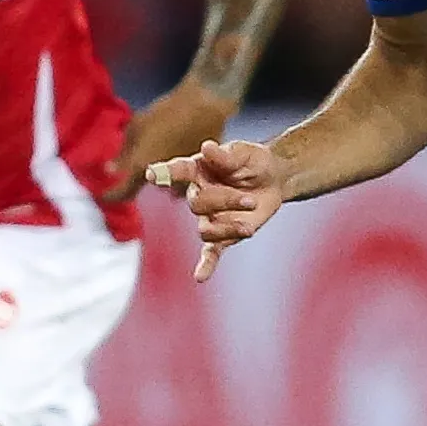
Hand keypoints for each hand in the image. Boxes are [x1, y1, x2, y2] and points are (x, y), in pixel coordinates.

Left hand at [104, 76, 233, 202]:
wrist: (204, 105)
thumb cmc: (167, 112)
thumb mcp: (136, 126)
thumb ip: (123, 153)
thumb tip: (110, 170)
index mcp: (141, 168)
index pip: (122, 194)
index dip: (111, 196)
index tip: (103, 195)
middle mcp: (160, 180)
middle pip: (143, 186)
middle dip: (137, 176)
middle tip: (138, 157)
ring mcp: (180, 179)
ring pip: (163, 185)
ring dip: (159, 175)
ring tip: (160, 154)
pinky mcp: (197, 174)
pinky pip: (181, 180)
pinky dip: (176, 172)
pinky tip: (177, 154)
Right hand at [142, 138, 287, 281]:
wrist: (273, 179)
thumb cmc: (253, 161)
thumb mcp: (244, 153)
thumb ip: (225, 155)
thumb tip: (207, 147)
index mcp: (198, 170)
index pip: (178, 171)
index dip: (164, 172)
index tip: (152, 173)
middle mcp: (198, 195)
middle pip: (197, 204)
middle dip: (225, 202)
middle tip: (251, 199)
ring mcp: (209, 217)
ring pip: (205, 230)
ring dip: (228, 229)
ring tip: (248, 227)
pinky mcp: (223, 235)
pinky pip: (210, 253)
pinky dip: (206, 265)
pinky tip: (200, 277)